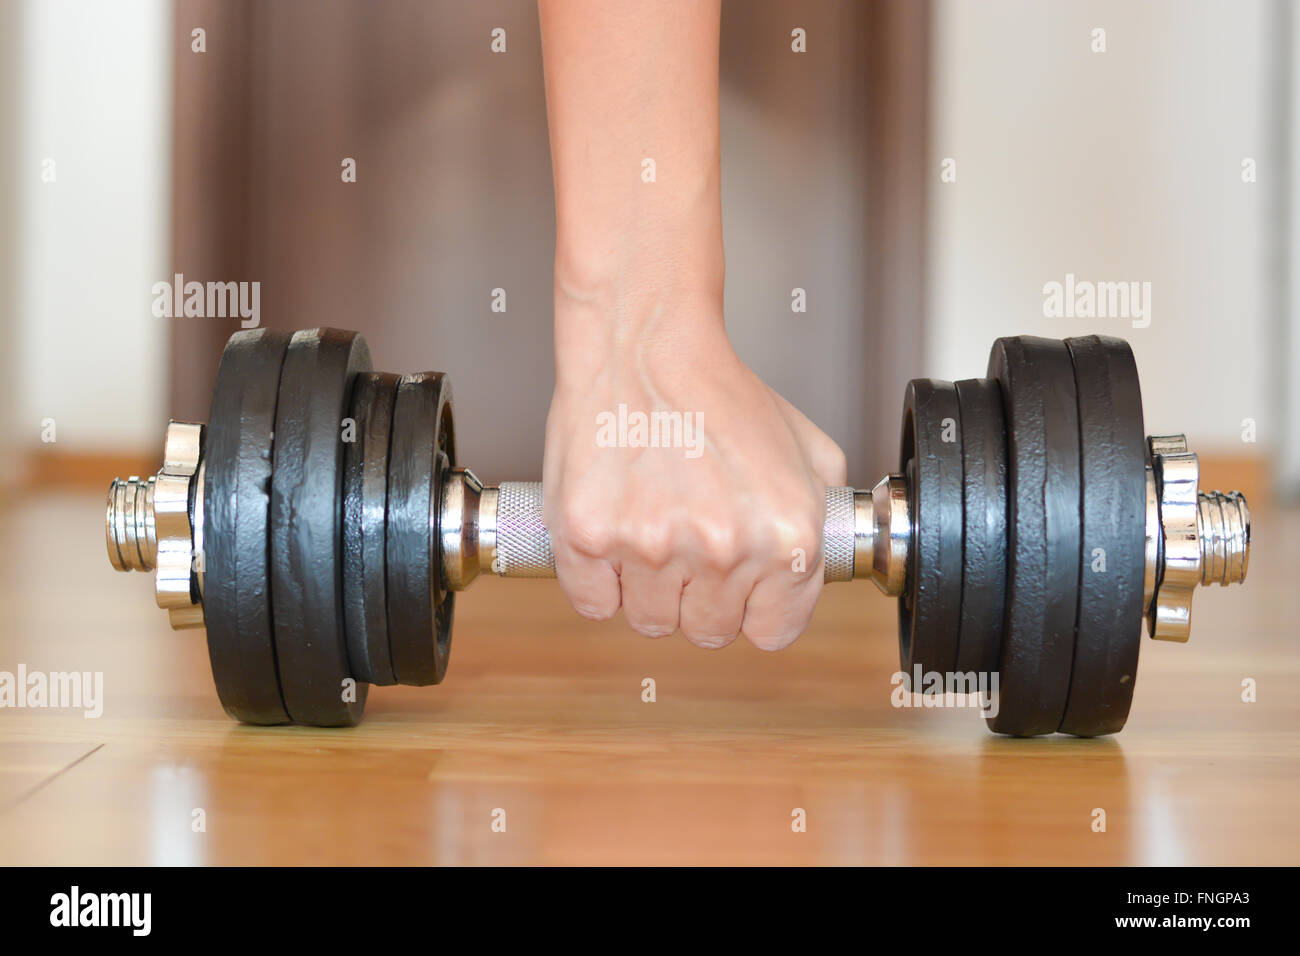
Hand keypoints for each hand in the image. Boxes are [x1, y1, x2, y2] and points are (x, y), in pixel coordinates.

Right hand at [543, 286, 846, 648]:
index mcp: (786, 538)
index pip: (773, 633)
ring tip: (649, 526)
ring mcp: (652, 547)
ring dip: (648, 589)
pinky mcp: (588, 537)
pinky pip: (594, 602)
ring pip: (650, 621)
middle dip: (700, 597)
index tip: (738, 588)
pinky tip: (612, 532)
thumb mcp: (808, 452)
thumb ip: (824, 519)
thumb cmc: (719, 392)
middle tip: (687, 542)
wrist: (646, 345)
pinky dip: (598, 579)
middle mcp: (724, 550)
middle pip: (709, 631)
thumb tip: (822, 562)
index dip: (753, 609)